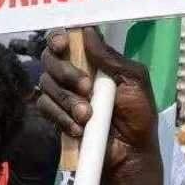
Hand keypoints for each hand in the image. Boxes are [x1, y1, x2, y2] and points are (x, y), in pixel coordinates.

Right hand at [36, 27, 159, 175]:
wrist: (131, 153)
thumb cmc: (138, 114)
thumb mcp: (133, 80)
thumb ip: (110, 58)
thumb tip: (88, 31)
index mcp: (95, 61)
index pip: (68, 40)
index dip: (59, 38)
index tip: (63, 44)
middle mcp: (75, 74)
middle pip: (51, 59)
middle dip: (67, 72)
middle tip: (87, 88)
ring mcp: (63, 95)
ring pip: (46, 84)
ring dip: (67, 99)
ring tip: (88, 115)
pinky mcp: (56, 116)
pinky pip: (45, 107)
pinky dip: (61, 117)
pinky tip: (78, 128)